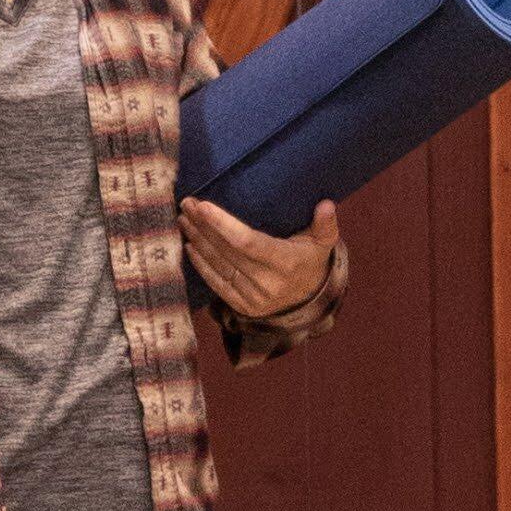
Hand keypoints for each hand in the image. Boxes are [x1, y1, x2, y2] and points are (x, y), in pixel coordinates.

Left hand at [180, 194, 338, 325]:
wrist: (309, 300)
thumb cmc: (311, 260)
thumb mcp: (323, 242)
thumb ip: (325, 224)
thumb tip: (327, 204)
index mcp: (286, 263)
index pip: (248, 242)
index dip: (223, 225)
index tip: (203, 206)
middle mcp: (268, 283)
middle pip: (227, 251)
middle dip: (203, 226)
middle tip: (187, 203)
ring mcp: (254, 298)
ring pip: (219, 266)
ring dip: (197, 241)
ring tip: (184, 219)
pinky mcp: (243, 307)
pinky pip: (217, 284)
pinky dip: (201, 265)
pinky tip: (189, 246)